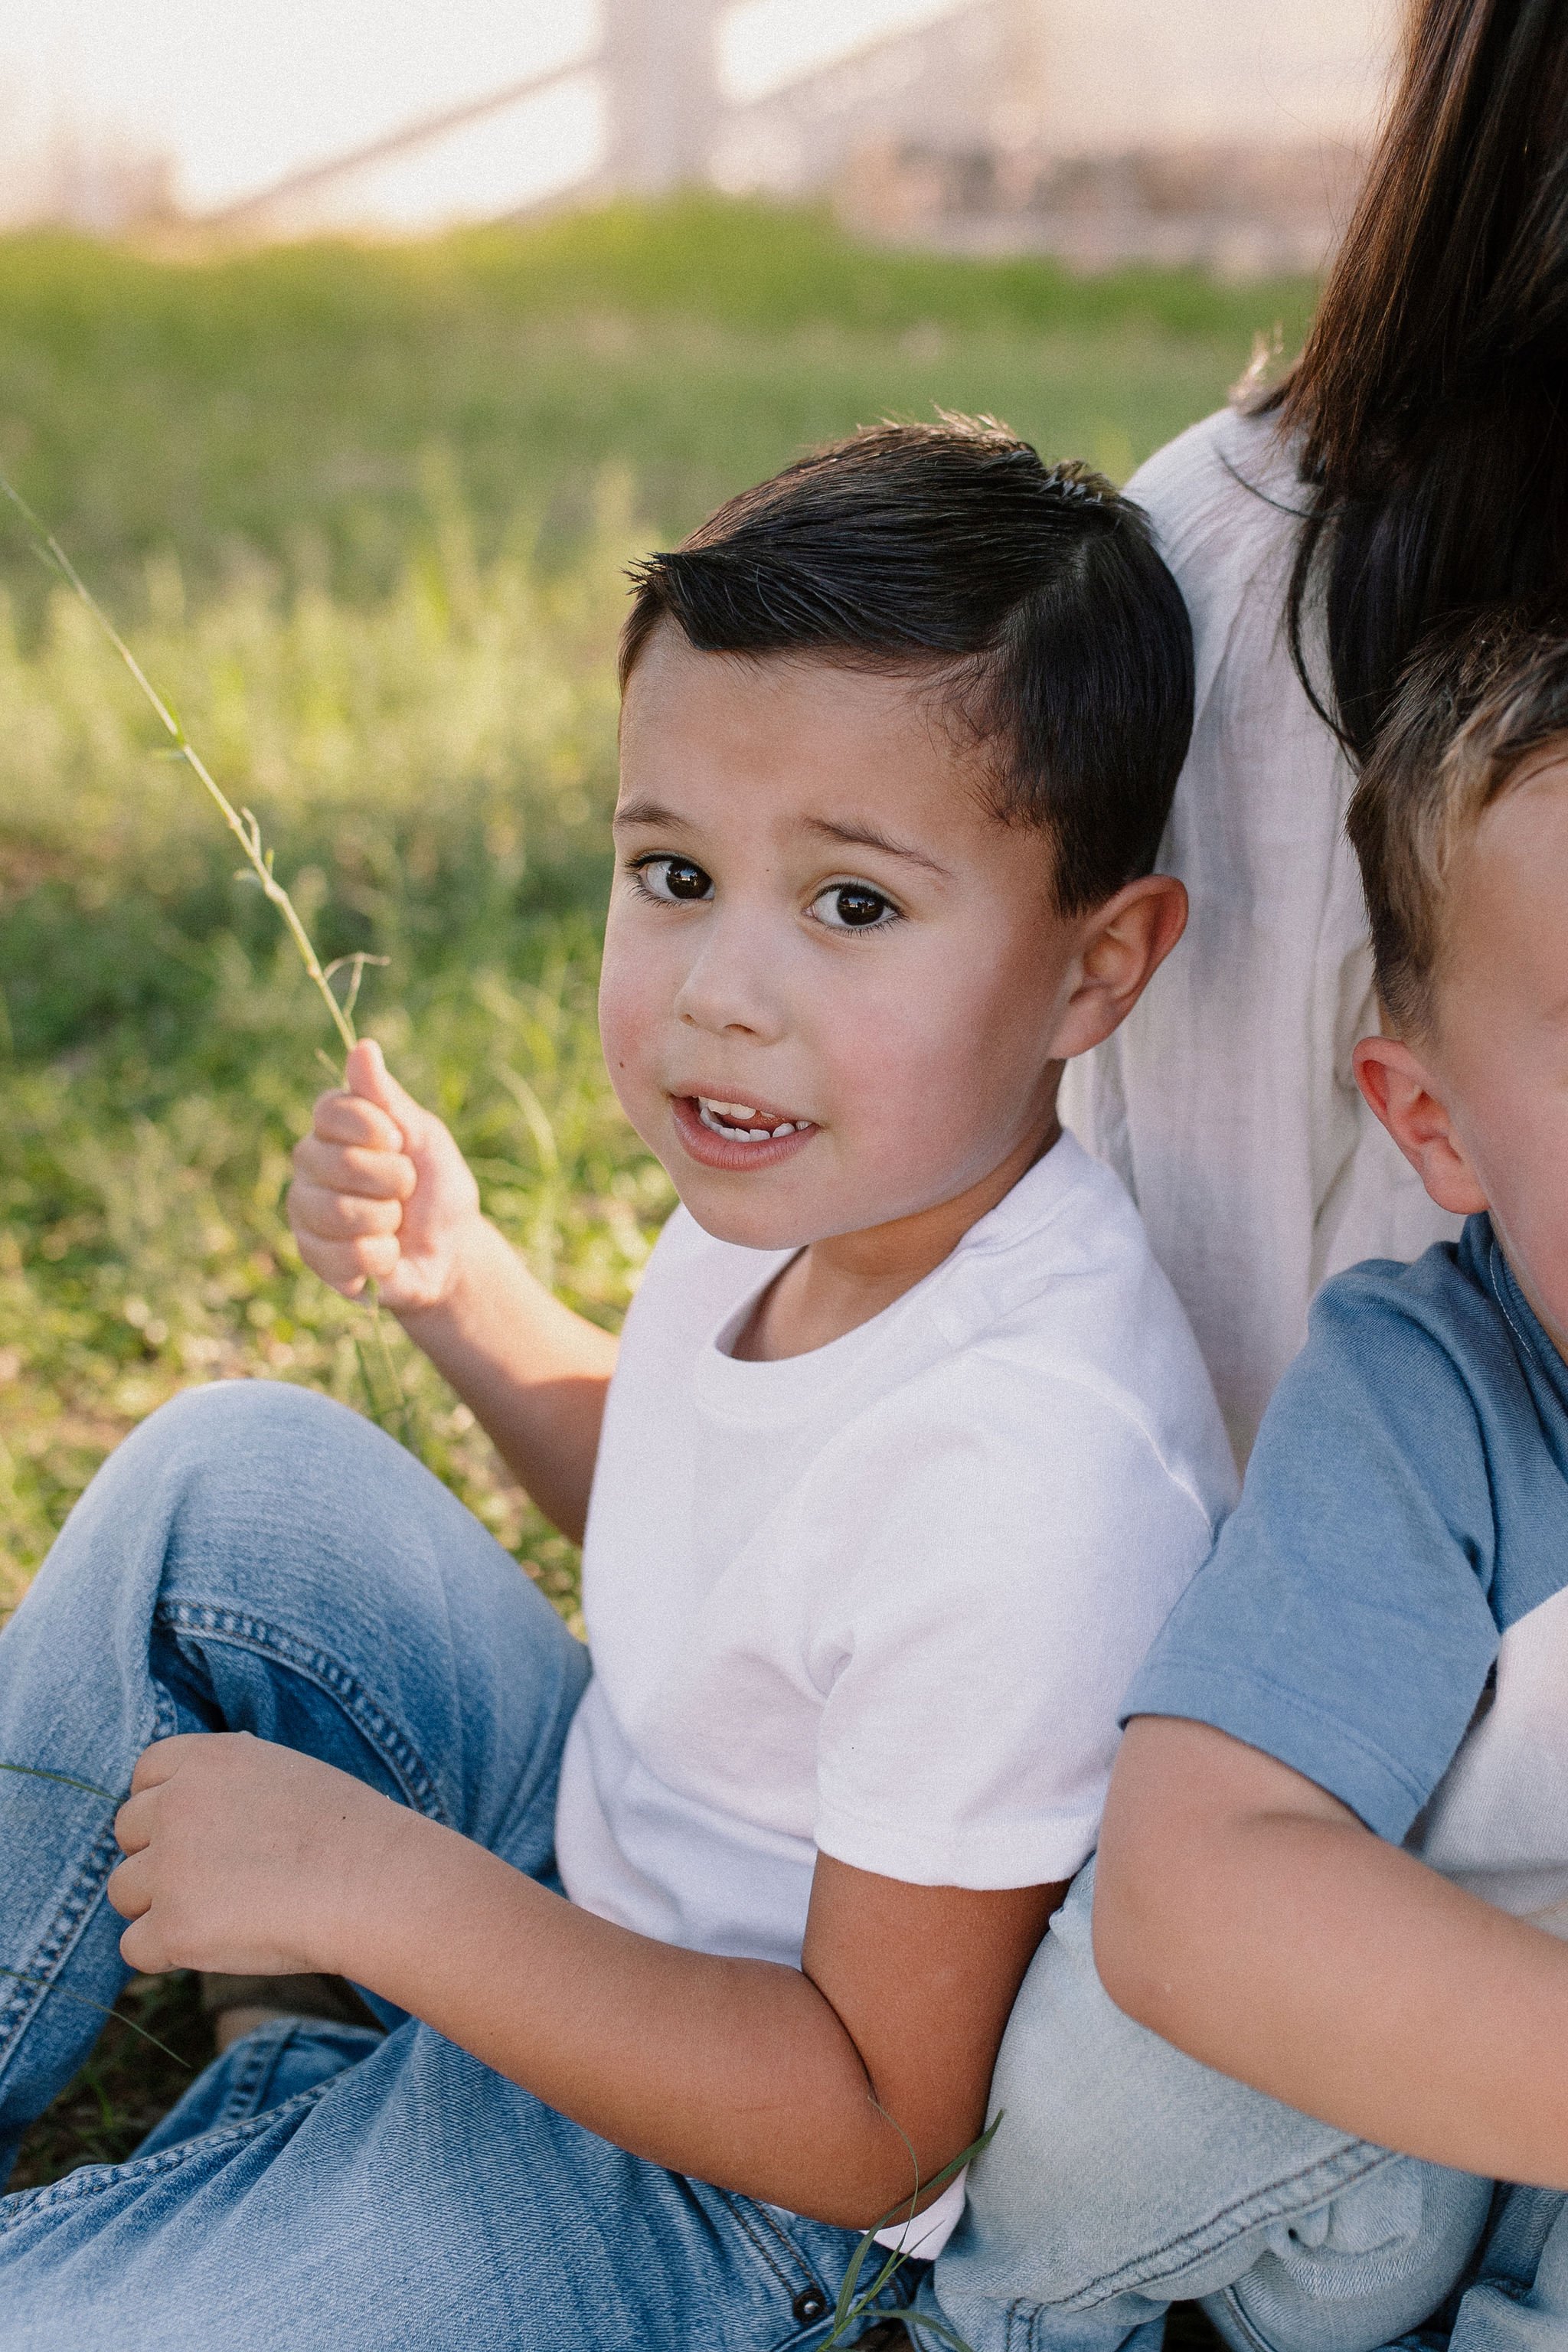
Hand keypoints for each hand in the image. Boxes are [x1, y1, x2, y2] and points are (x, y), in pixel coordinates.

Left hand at [107, 1732, 400, 1975]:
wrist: (374, 1883)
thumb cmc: (348, 1831)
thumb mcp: (284, 1772)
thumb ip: (227, 1782)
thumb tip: (193, 1793)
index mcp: (205, 1759)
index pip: (144, 1775)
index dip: (163, 1807)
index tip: (196, 1832)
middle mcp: (175, 1804)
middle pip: (127, 1834)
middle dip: (159, 1857)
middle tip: (215, 1879)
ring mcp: (169, 1867)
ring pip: (124, 1892)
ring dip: (161, 1906)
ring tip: (223, 1914)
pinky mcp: (174, 1927)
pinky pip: (136, 1949)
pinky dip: (169, 1954)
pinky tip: (220, 1946)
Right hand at [288, 1038, 484, 1313]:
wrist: (451, 1250)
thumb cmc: (437, 1186)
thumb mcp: (424, 1136)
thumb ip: (388, 1098)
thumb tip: (364, 1047)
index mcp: (331, 1126)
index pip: (330, 1110)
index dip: (376, 1129)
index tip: (401, 1143)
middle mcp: (308, 1162)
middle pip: (340, 1163)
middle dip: (394, 1180)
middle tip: (405, 1188)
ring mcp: (304, 1210)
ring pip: (338, 1213)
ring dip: (387, 1222)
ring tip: (395, 1223)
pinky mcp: (311, 1255)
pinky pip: (344, 1257)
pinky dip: (381, 1258)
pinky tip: (386, 1254)